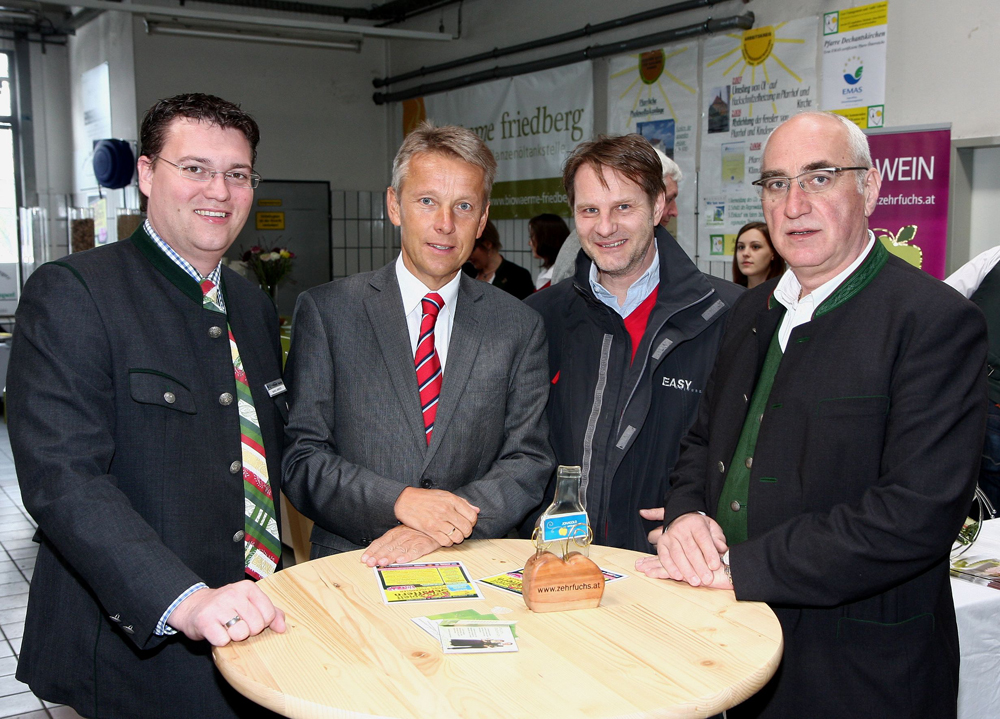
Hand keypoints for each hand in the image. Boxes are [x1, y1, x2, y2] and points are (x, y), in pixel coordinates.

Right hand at [166, 581, 285, 646]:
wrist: (193, 606)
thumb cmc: (226, 607)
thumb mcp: (249, 603)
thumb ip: (270, 612)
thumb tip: (282, 628)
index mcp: (248, 588)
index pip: (269, 614)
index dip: (262, 623)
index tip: (251, 620)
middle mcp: (233, 594)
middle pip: (256, 625)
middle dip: (249, 631)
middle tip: (237, 625)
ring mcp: (218, 607)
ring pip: (241, 634)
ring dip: (234, 637)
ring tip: (227, 628)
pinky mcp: (205, 621)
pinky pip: (223, 640)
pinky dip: (221, 642)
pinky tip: (216, 632)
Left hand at [361, 526, 440, 566]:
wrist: (436, 524)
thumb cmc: (416, 531)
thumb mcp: (401, 533)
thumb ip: (388, 543)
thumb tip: (373, 554)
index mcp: (395, 533)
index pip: (381, 542)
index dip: (372, 551)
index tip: (365, 559)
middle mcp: (402, 536)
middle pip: (388, 547)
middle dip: (378, 555)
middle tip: (371, 563)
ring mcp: (413, 540)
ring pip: (400, 549)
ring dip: (390, 556)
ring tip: (383, 562)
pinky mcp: (424, 544)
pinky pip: (415, 551)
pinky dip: (408, 556)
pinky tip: (401, 560)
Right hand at [393, 487, 479, 545]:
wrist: (405, 500)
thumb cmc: (425, 497)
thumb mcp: (445, 495)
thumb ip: (462, 502)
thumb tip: (476, 510)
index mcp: (451, 500)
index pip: (472, 516)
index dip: (472, 522)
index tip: (468, 523)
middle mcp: (446, 510)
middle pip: (466, 528)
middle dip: (466, 532)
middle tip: (462, 532)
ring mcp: (438, 521)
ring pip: (457, 537)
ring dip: (457, 539)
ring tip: (453, 535)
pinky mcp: (429, 530)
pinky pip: (445, 542)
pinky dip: (448, 542)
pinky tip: (445, 538)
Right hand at [639, 512, 727, 586]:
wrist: (682, 521)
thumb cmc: (701, 529)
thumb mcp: (713, 529)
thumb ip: (718, 539)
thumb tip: (722, 549)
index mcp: (696, 523)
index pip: (703, 538)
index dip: (709, 553)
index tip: (715, 567)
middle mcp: (681, 528)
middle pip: (690, 549)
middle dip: (699, 566)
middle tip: (707, 579)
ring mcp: (670, 536)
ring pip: (677, 555)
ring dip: (686, 570)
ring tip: (695, 582)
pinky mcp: (661, 544)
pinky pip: (664, 557)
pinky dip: (671, 568)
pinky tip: (678, 577)